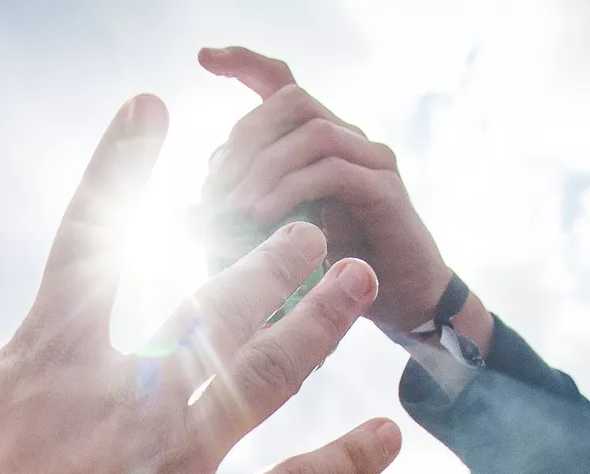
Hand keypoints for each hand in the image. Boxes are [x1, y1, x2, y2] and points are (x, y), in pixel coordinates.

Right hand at [0, 95, 400, 473]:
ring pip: (264, 374)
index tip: (153, 111)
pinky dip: (343, 465)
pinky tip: (391, 435)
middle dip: (262, 257)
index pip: (89, 238)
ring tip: (361, 282)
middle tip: (306, 221)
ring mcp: (172, 465)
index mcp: (49, 358)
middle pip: (210, 302)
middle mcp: (126, 394)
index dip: (121, 170)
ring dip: (317, 326)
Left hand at [199, 47, 454, 333]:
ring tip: (236, 207)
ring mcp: (369, 158)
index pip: (281, 83)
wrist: (402, 298)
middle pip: (291, 100)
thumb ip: (240, 215)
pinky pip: (332, 170)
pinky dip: (290, 188)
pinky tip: (262, 216)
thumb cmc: (337, 264)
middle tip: (216, 185)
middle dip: (246, 135)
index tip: (205, 59)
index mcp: (316, 139)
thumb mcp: (277, 235)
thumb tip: (187, 209)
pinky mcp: (383, 188)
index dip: (244, 64)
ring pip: (311, 132)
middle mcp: (346, 136)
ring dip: (264, 167)